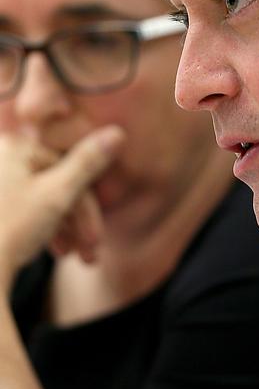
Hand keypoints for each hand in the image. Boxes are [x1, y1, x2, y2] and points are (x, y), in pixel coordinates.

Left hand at [0, 127, 124, 278]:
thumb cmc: (8, 231)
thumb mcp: (57, 195)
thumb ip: (88, 163)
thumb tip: (117, 132)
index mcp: (13, 147)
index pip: (68, 169)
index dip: (87, 205)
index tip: (95, 236)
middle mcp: (1, 157)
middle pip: (55, 184)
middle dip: (76, 221)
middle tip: (88, 252)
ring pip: (42, 199)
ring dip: (64, 229)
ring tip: (73, 257)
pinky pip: (25, 208)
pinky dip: (43, 228)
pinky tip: (53, 251)